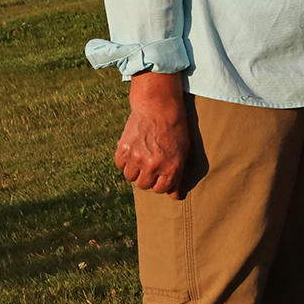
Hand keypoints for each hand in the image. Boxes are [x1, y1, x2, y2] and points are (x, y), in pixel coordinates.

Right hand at [115, 72, 191, 196]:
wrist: (159, 106)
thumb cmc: (175, 129)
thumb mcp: (183, 152)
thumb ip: (177, 175)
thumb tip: (174, 196)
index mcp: (171, 167)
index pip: (161, 190)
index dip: (160, 182)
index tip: (160, 173)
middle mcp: (153, 165)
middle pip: (144, 185)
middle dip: (147, 176)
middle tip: (150, 162)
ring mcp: (137, 158)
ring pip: (130, 176)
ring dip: (135, 169)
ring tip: (142, 154)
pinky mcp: (123, 150)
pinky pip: (120, 164)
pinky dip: (125, 159)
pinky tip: (133, 147)